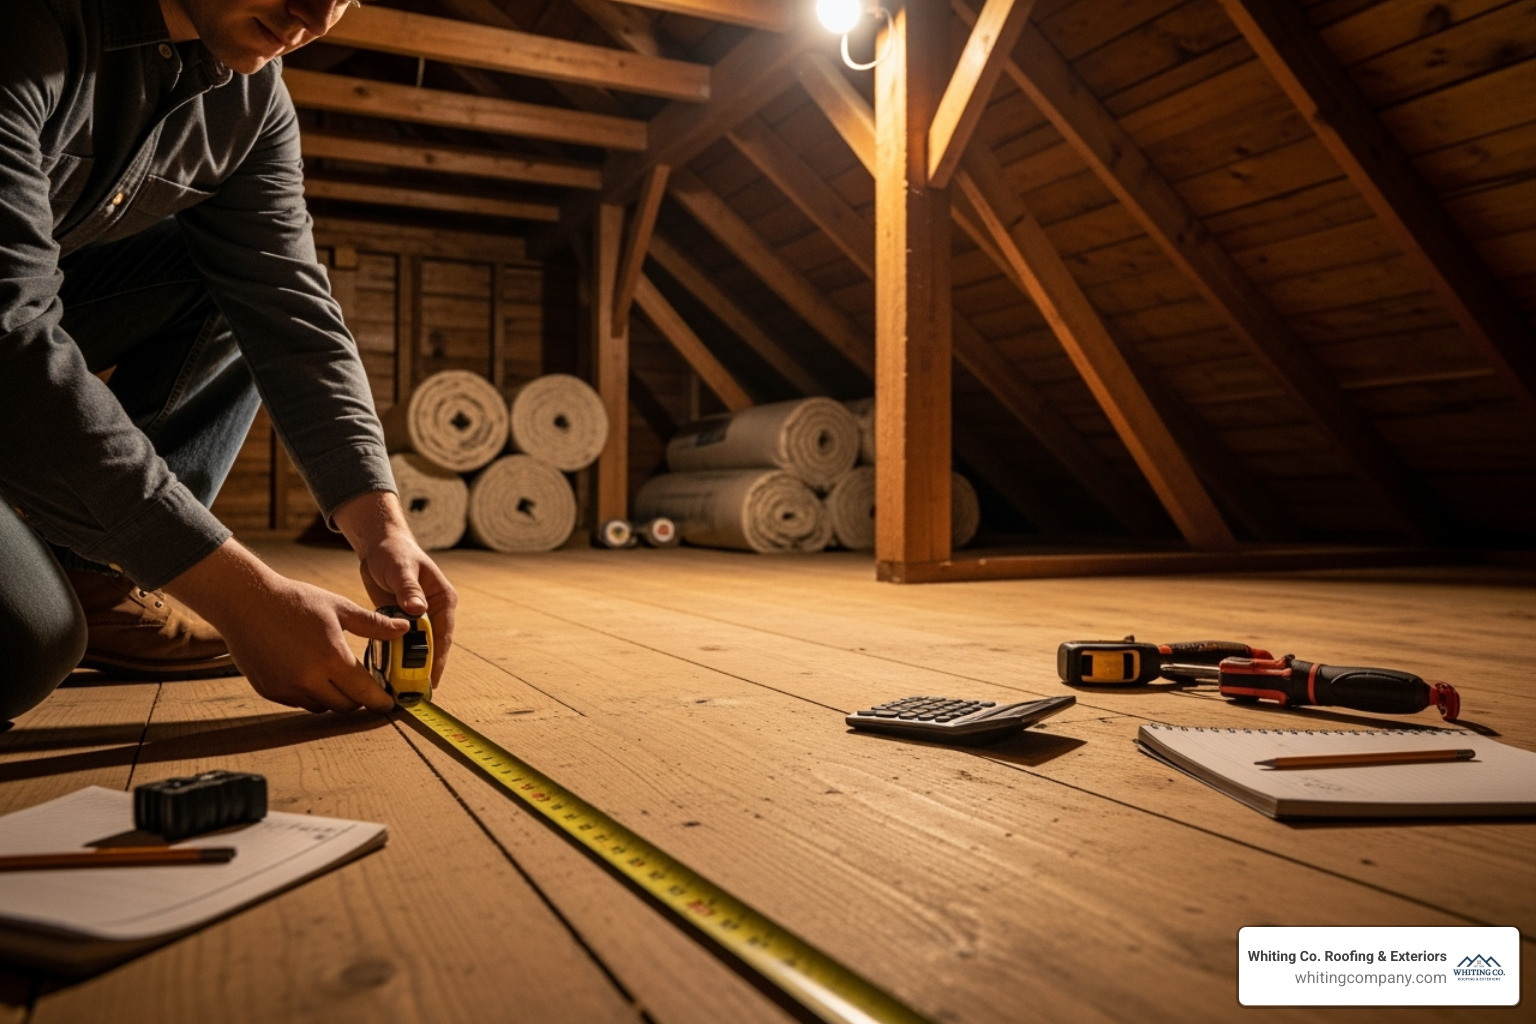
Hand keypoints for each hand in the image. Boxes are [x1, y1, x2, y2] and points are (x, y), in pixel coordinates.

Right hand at [163, 540, 407, 712]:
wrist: (244, 601)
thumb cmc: (294, 600)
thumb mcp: (339, 607)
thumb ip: (373, 624)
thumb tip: (404, 629)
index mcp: (330, 657)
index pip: (364, 691)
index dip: (380, 700)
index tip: (389, 703)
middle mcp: (308, 679)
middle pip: (345, 705)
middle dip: (358, 698)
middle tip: (364, 686)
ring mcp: (286, 687)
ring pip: (321, 707)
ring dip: (333, 698)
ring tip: (336, 677)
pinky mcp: (269, 690)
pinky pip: (298, 702)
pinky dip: (310, 694)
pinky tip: (311, 674)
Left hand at [333, 491, 457, 687]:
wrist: (379, 546)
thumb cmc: (394, 552)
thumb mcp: (400, 568)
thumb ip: (408, 588)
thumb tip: (417, 610)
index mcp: (442, 599)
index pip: (443, 634)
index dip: (438, 658)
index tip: (431, 679)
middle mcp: (434, 612)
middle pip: (431, 646)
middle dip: (423, 668)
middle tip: (414, 693)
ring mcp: (418, 618)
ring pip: (415, 648)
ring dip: (408, 666)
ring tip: (399, 690)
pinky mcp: (401, 621)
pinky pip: (399, 643)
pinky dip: (394, 657)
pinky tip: (385, 674)